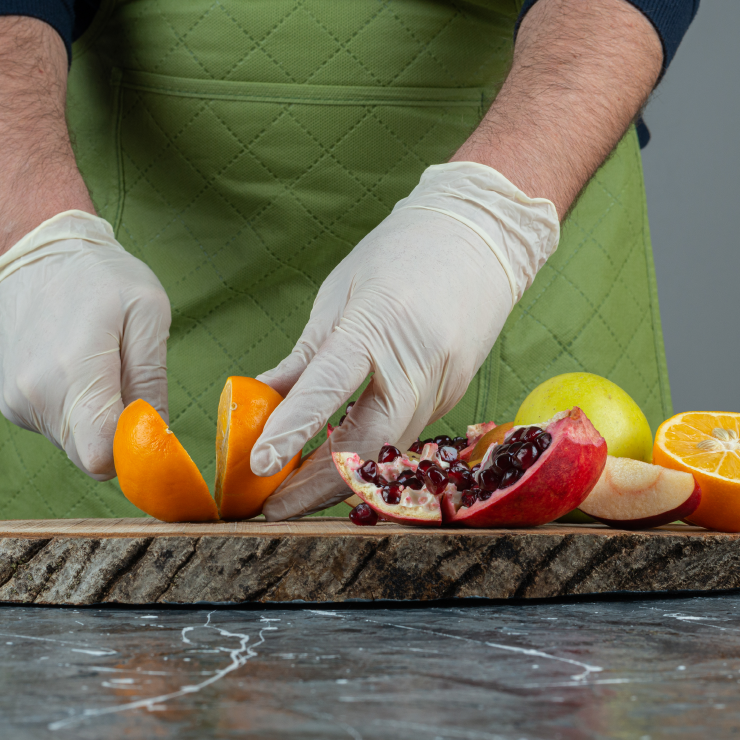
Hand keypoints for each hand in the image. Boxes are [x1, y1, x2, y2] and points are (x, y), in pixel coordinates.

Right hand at [0, 210, 170, 478]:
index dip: (132, 451)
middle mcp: (35, 393)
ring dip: (95, 420)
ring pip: (73, 443)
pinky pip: (55, 428)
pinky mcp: (9, 402)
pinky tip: (75, 370)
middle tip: (127, 384)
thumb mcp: (147, 312)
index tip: (148, 425)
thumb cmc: (100, 277)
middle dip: (117, 435)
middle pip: (90, 455)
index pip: (101, 455)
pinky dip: (73, 411)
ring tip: (99, 366)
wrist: (39, 252)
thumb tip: (157, 433)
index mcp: (74, 371)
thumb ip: (152, 379)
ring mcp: (16, 400)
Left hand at [249, 162, 559, 519]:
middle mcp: (419, 362)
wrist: (482, 234)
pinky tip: (338, 458)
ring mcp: (444, 382)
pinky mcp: (454, 393)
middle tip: (272, 505)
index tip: (257, 466)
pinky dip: (370, 451)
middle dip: (318, 484)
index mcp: (381, 324)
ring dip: (342, 473)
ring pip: (388, 447)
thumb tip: (260, 400)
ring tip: (295, 489)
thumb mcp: (340, 294)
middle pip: (367, 443)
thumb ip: (305, 356)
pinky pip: (406, 433)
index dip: (291, 431)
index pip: (328, 389)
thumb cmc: (402, 252)